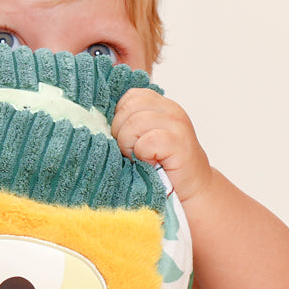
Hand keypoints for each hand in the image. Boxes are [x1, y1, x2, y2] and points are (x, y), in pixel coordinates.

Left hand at [110, 89, 212, 203]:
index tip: (126, 139)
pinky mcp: (179, 143)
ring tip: (139, 158)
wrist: (191, 191)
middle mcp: (170, 109)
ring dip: (129, 145)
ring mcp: (177, 124)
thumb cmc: (161, 168)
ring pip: (134, 122)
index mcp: (160, 105)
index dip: (119, 118)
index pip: (129, 97)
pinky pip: (147, 142)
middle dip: (120, 133)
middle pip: (128, 108)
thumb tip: (97, 122)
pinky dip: (142, 155)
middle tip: (131, 152)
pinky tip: (149, 164)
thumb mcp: (143, 138)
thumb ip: (129, 124)